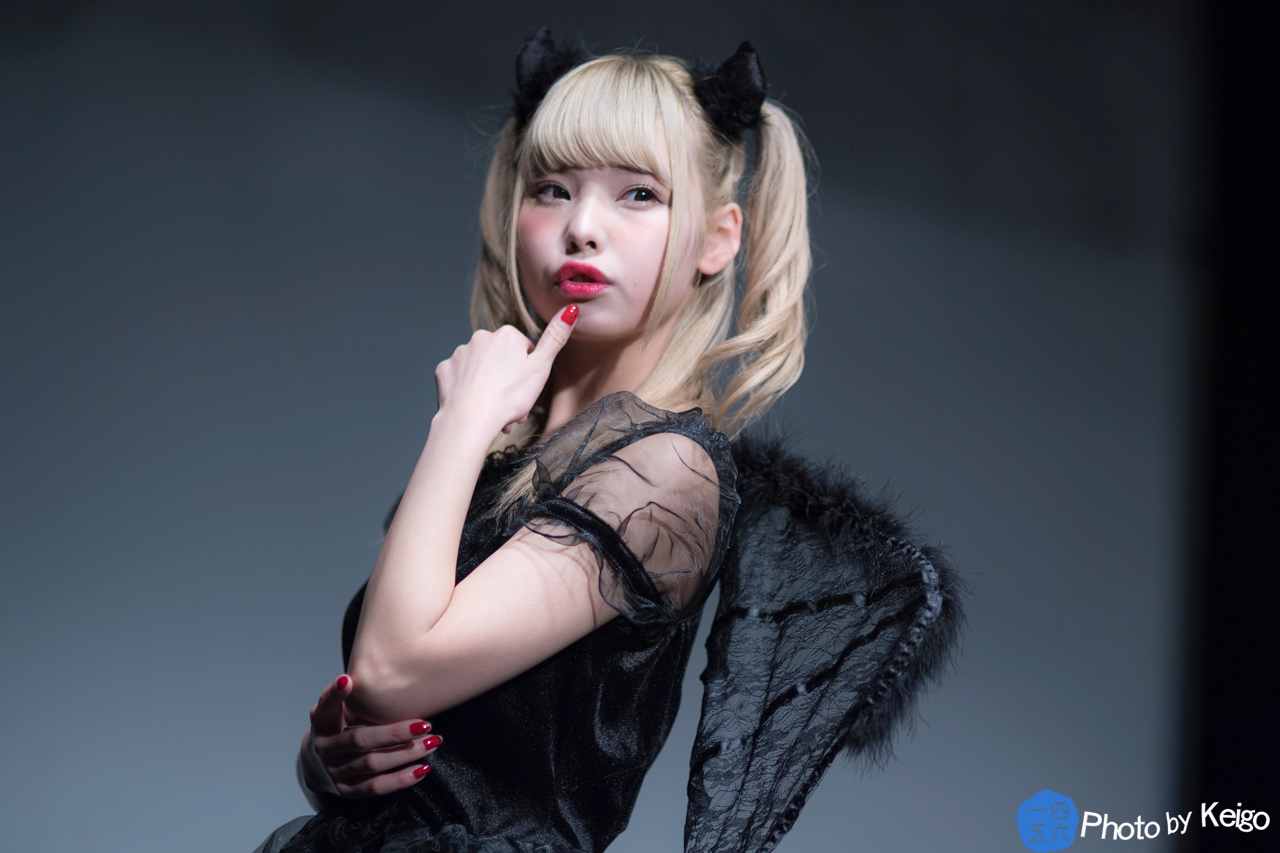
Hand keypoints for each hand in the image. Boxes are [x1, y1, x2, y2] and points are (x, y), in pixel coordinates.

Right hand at [306, 674, 442, 797]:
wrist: (323, 763)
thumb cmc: (343, 726)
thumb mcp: (343, 709)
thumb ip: (359, 695)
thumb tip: (395, 672)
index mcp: (322, 722)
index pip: (326, 707)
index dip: (335, 695)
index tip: (347, 680)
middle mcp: (325, 748)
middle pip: (360, 739)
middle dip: (395, 732)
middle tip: (425, 724)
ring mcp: (335, 771)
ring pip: (372, 763)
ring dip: (406, 754)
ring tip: (432, 742)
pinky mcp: (347, 790)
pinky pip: (376, 787)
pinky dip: (401, 779)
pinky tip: (422, 768)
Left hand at [434, 305, 577, 435]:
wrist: (470, 419)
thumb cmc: (509, 396)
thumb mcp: (541, 368)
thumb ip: (555, 338)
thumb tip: (570, 310)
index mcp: (507, 335)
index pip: (524, 350)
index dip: (528, 372)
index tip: (527, 390)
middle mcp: (481, 337)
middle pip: (501, 360)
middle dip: (508, 382)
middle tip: (514, 406)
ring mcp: (460, 353)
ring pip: (481, 370)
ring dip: (490, 388)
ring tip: (495, 412)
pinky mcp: (445, 369)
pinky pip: (460, 378)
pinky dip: (468, 390)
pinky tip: (474, 404)